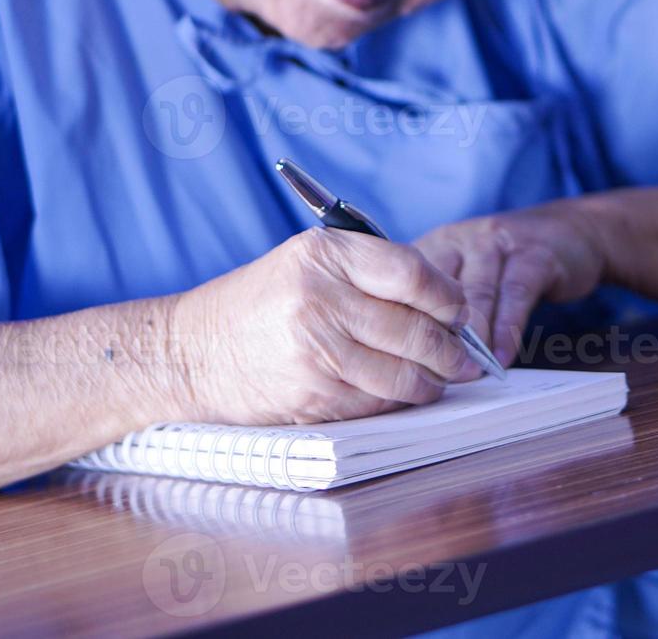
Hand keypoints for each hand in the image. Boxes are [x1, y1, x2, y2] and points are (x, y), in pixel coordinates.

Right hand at [173, 228, 470, 425]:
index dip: (448, 296)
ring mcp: (317, 352)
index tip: (459, 310)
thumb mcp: (306, 262)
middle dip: (452, 348)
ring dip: (434, 381)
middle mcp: (320, 299)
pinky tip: (404, 394)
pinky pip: (379, 403)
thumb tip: (442, 301)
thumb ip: (369, 271)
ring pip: (405, 374)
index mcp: (323, 255)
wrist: (191, 353)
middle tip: (466, 356)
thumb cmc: (258, 304)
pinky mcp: (314, 396)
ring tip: (442, 378)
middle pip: (416, 328)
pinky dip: (399, 401)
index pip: (412, 272)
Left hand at [415, 202, 606, 377]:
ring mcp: (496, 242)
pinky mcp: (534, 253)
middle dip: (438, 338)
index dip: (407, 328)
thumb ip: (439, 308)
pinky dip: (508, 330)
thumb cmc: (506, 268)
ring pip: (477, 293)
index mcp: (434, 247)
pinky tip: (502, 357)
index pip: (406, 288)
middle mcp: (459, 239)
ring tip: (471, 372)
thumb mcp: (465, 275)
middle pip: (438, 290)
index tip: (409, 368)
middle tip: (438, 376)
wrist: (570, 231)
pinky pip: (516, 294)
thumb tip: (415, 364)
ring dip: (474, 339)